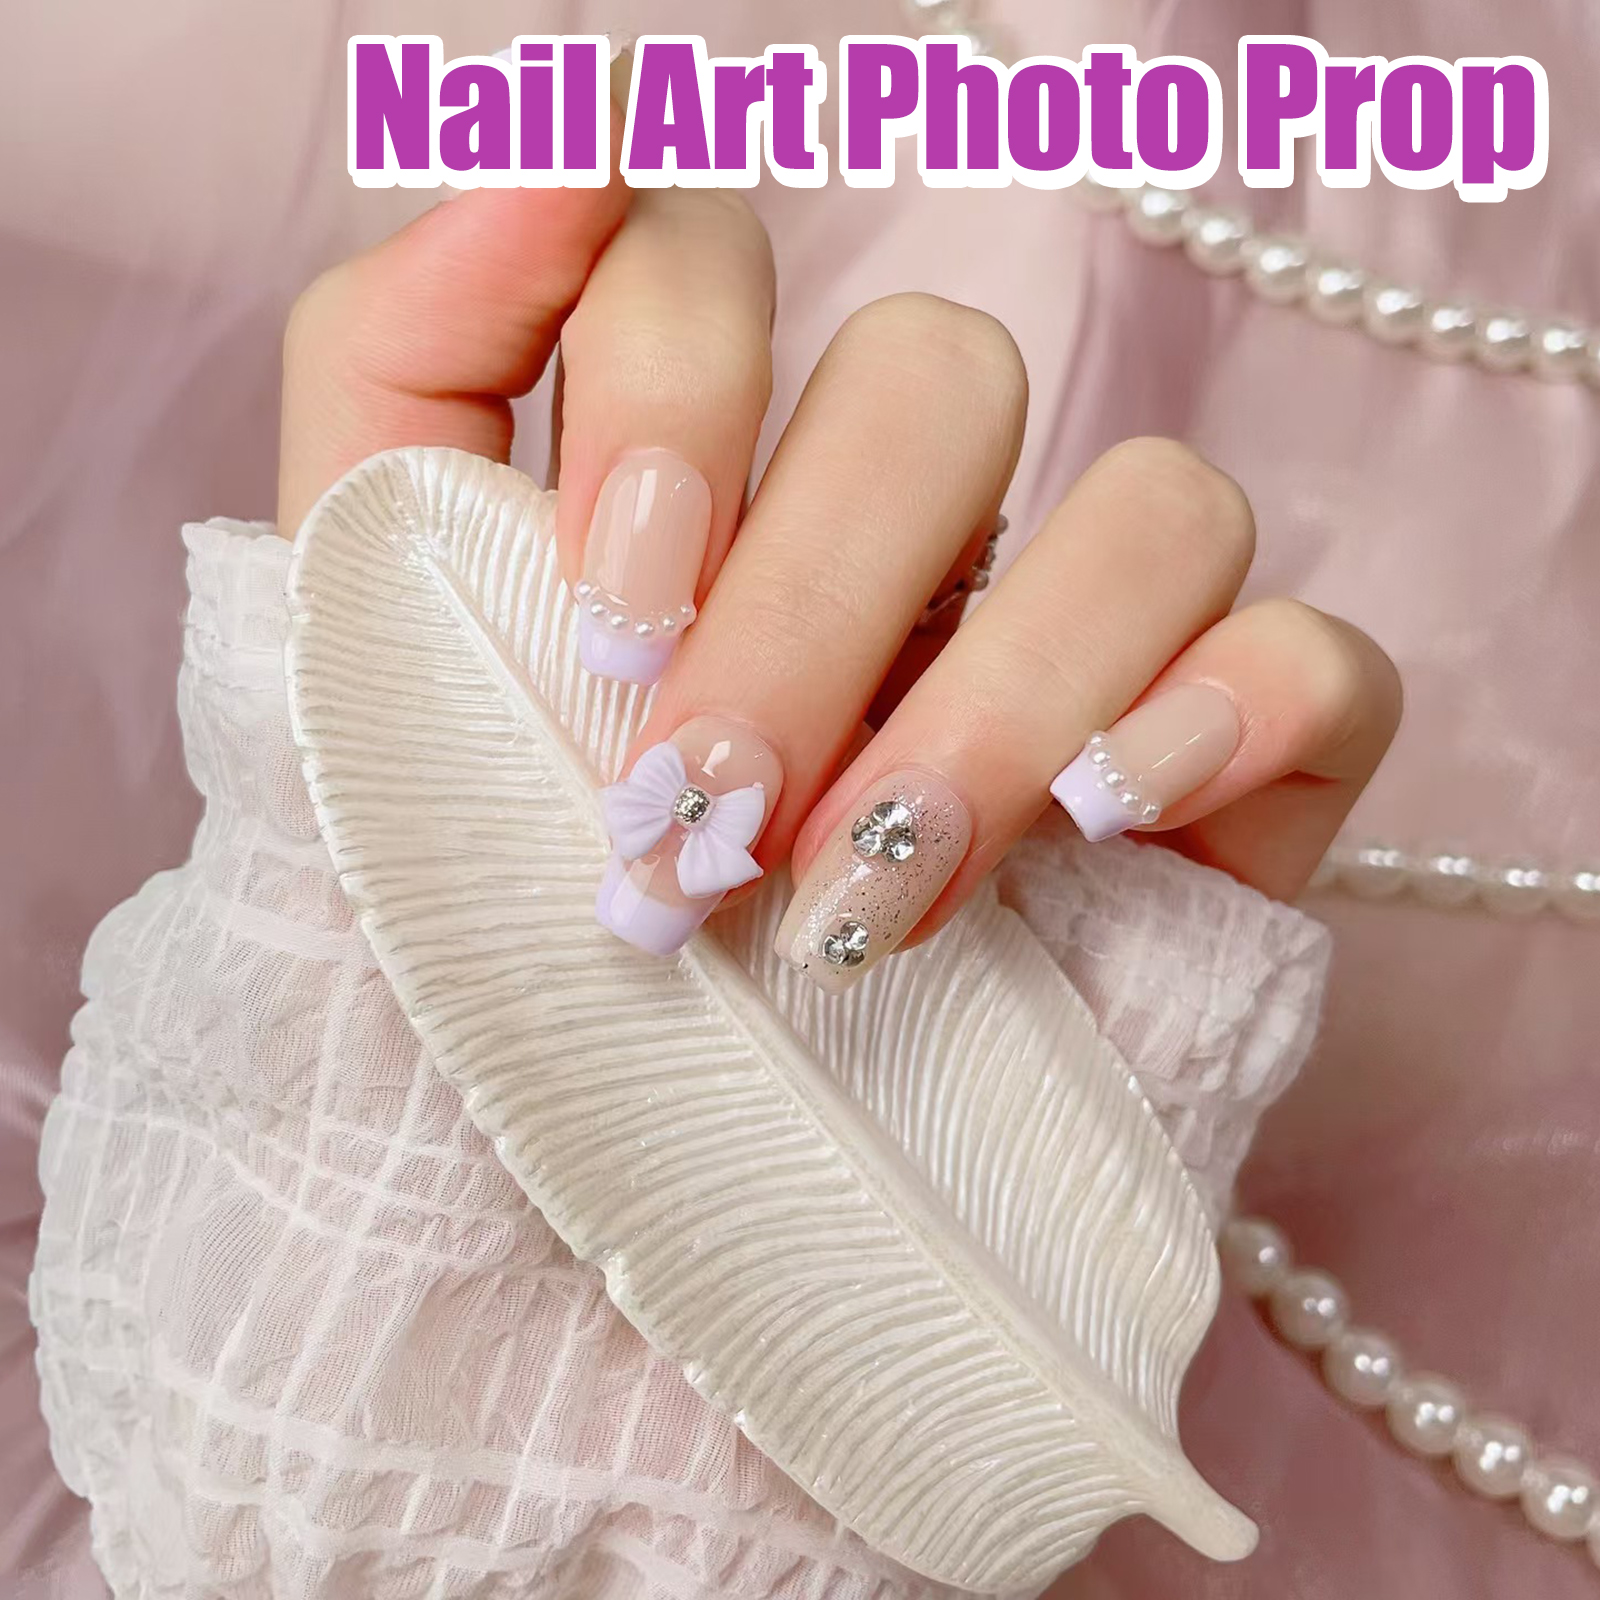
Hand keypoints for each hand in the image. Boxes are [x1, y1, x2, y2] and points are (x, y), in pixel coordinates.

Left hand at [279, 177, 1399, 983]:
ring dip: (984, 701)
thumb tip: (544, 134)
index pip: (721, 264)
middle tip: (695, 820)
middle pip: (938, 379)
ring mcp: (1067, 654)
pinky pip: (1315, 661)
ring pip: (1150, 500)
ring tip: (853, 907)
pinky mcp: (1211, 793)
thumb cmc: (479, 956)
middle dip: (809, 605)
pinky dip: (1219, 718)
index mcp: (713, 487)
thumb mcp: (370, 666)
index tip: (603, 620)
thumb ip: (401, 372)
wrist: (603, 1231)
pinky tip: (1090, 831)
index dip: (673, 396)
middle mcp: (902, 542)